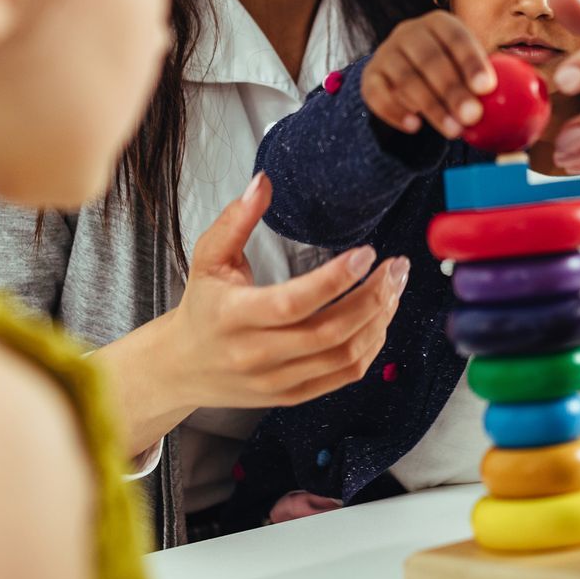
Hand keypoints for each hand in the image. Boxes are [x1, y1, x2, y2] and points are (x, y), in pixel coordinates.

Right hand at [161, 173, 407, 408]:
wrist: (182, 367)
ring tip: (394, 288)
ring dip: (379, 321)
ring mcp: (276, 381)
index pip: (292, 303)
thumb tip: (263, 182)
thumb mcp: (209, 258)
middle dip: (373, 297)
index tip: (368, 253)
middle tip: (397, 267)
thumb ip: (236, 220)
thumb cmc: (202, 306)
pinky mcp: (291, 396)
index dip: (335, 279)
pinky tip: (381, 319)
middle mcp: (256, 354)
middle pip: (329, 332)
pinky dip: (370, 347)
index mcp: (234, 316)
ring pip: (343, 356)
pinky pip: (343, 376)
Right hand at [362, 10, 496, 139]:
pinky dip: (396, 112)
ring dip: (431, 107)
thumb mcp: (469, 68)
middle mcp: (409, 33)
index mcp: (439, 24)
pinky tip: (415, 127)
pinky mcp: (370, 79)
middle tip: (472, 116)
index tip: (487, 87)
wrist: (406, 78)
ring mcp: (386, 54)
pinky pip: (379, 96)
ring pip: (405, 79)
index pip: (456, 37)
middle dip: (452, 90)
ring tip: (453, 131)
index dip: (471, 60)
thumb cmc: (451, 73)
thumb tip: (533, 108)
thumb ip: (492, 83)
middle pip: (430, 59)